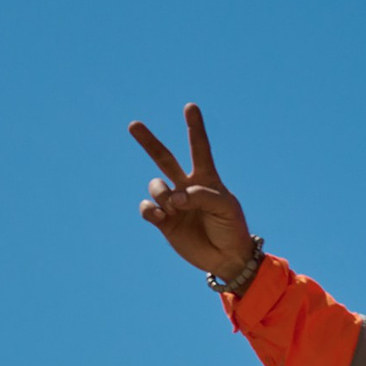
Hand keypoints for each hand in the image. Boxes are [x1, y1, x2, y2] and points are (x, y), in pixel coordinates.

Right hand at [130, 105, 258, 279]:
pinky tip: (162, 216)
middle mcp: (186, 187)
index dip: (194, 128)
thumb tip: (173, 197)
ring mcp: (173, 203)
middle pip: (164, 158)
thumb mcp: (225, 207)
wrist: (227, 258)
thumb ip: (200, 196)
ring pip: (155, 185)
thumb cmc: (231, 228)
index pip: (199, 148)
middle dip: (148, 142)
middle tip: (134, 125)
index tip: (190, 107)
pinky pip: (148, 208)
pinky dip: (151, 209)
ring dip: (161, 192)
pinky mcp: (164, 221)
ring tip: (173, 206)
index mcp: (206, 179)